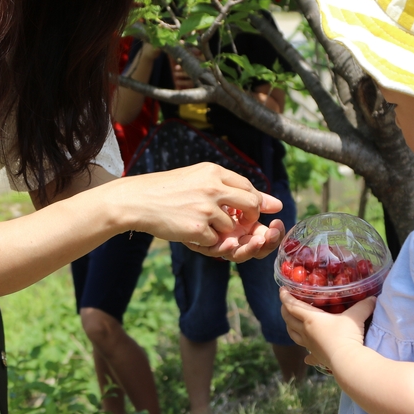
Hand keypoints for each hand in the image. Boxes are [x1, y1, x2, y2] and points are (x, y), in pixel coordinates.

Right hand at [105, 163, 283, 257]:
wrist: (138, 200)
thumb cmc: (169, 190)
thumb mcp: (199, 178)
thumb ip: (232, 188)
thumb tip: (275, 204)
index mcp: (214, 172)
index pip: (249, 188)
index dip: (254, 203)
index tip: (249, 212)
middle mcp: (213, 188)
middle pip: (251, 207)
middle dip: (250, 220)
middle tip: (237, 224)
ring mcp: (205, 209)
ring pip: (232, 228)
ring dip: (222, 232)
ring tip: (199, 224)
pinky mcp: (197, 229)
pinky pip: (215, 242)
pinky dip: (207, 242)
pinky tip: (189, 231)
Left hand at [280, 289, 375, 370]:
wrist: (348, 362)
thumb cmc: (348, 335)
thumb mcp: (356, 316)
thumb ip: (364, 305)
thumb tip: (373, 298)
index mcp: (311, 319)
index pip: (292, 306)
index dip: (285, 297)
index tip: (282, 291)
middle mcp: (306, 332)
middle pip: (289, 320)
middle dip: (285, 310)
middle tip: (285, 304)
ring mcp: (310, 346)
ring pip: (293, 335)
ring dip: (290, 328)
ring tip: (291, 324)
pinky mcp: (317, 357)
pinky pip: (309, 355)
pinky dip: (306, 355)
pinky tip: (307, 358)